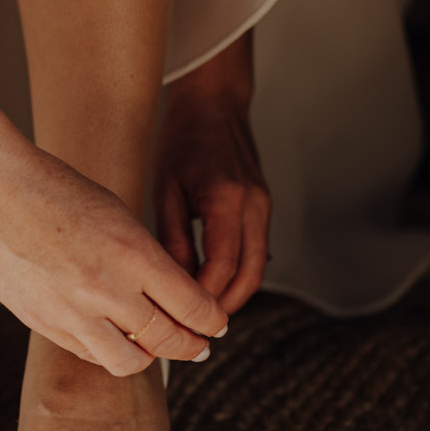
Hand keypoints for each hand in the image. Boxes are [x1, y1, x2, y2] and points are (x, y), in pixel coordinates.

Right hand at [0, 147, 228, 376]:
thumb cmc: (52, 189)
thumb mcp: (116, 214)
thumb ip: (145, 259)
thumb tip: (172, 296)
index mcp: (133, 253)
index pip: (194, 307)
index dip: (212, 321)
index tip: (216, 323)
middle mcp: (106, 290)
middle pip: (168, 341)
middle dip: (192, 346)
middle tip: (199, 345)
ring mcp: (71, 312)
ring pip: (128, 361)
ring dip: (148, 357)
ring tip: (153, 347)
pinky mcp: (41, 323)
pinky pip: (87, 353)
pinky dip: (106, 349)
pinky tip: (111, 336)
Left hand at [153, 36, 270, 313]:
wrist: (215, 105)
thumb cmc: (182, 140)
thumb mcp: (165, 189)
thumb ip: (172, 238)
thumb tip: (177, 282)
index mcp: (226, 199)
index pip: (223, 265)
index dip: (204, 296)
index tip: (182, 314)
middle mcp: (253, 206)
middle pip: (249, 275)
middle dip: (223, 305)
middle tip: (195, 325)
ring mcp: (264, 207)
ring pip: (257, 268)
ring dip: (233, 293)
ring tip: (200, 310)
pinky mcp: (264, 208)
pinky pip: (255, 251)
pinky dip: (238, 273)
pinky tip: (212, 282)